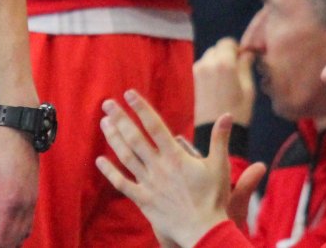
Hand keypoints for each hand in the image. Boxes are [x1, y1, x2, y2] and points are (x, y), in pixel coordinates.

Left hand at [0, 125, 38, 247]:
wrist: (18, 127)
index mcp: (7, 203)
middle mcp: (23, 207)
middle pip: (11, 243)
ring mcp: (31, 202)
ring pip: (22, 237)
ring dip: (7, 245)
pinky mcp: (33, 197)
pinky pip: (27, 225)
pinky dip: (16, 236)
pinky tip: (5, 234)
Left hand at [96, 91, 241, 247]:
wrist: (204, 231)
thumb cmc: (213, 199)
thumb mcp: (219, 166)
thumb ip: (220, 139)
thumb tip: (227, 114)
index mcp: (176, 157)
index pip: (155, 126)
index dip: (141, 108)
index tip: (128, 93)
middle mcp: (159, 167)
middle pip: (134, 137)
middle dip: (120, 118)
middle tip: (107, 103)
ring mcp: (149, 183)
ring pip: (126, 156)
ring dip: (113, 138)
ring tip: (103, 122)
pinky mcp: (143, 199)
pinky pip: (122, 184)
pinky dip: (110, 172)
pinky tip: (99, 160)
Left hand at [192, 38, 254, 126]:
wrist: (215, 129)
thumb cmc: (238, 111)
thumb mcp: (248, 89)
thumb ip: (246, 66)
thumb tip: (247, 52)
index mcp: (223, 63)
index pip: (228, 42)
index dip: (237, 48)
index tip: (244, 58)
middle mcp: (208, 62)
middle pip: (218, 48)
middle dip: (228, 54)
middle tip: (238, 68)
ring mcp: (198, 68)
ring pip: (210, 55)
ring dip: (219, 60)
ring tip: (229, 77)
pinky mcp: (194, 76)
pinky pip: (205, 63)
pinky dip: (212, 66)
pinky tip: (219, 81)